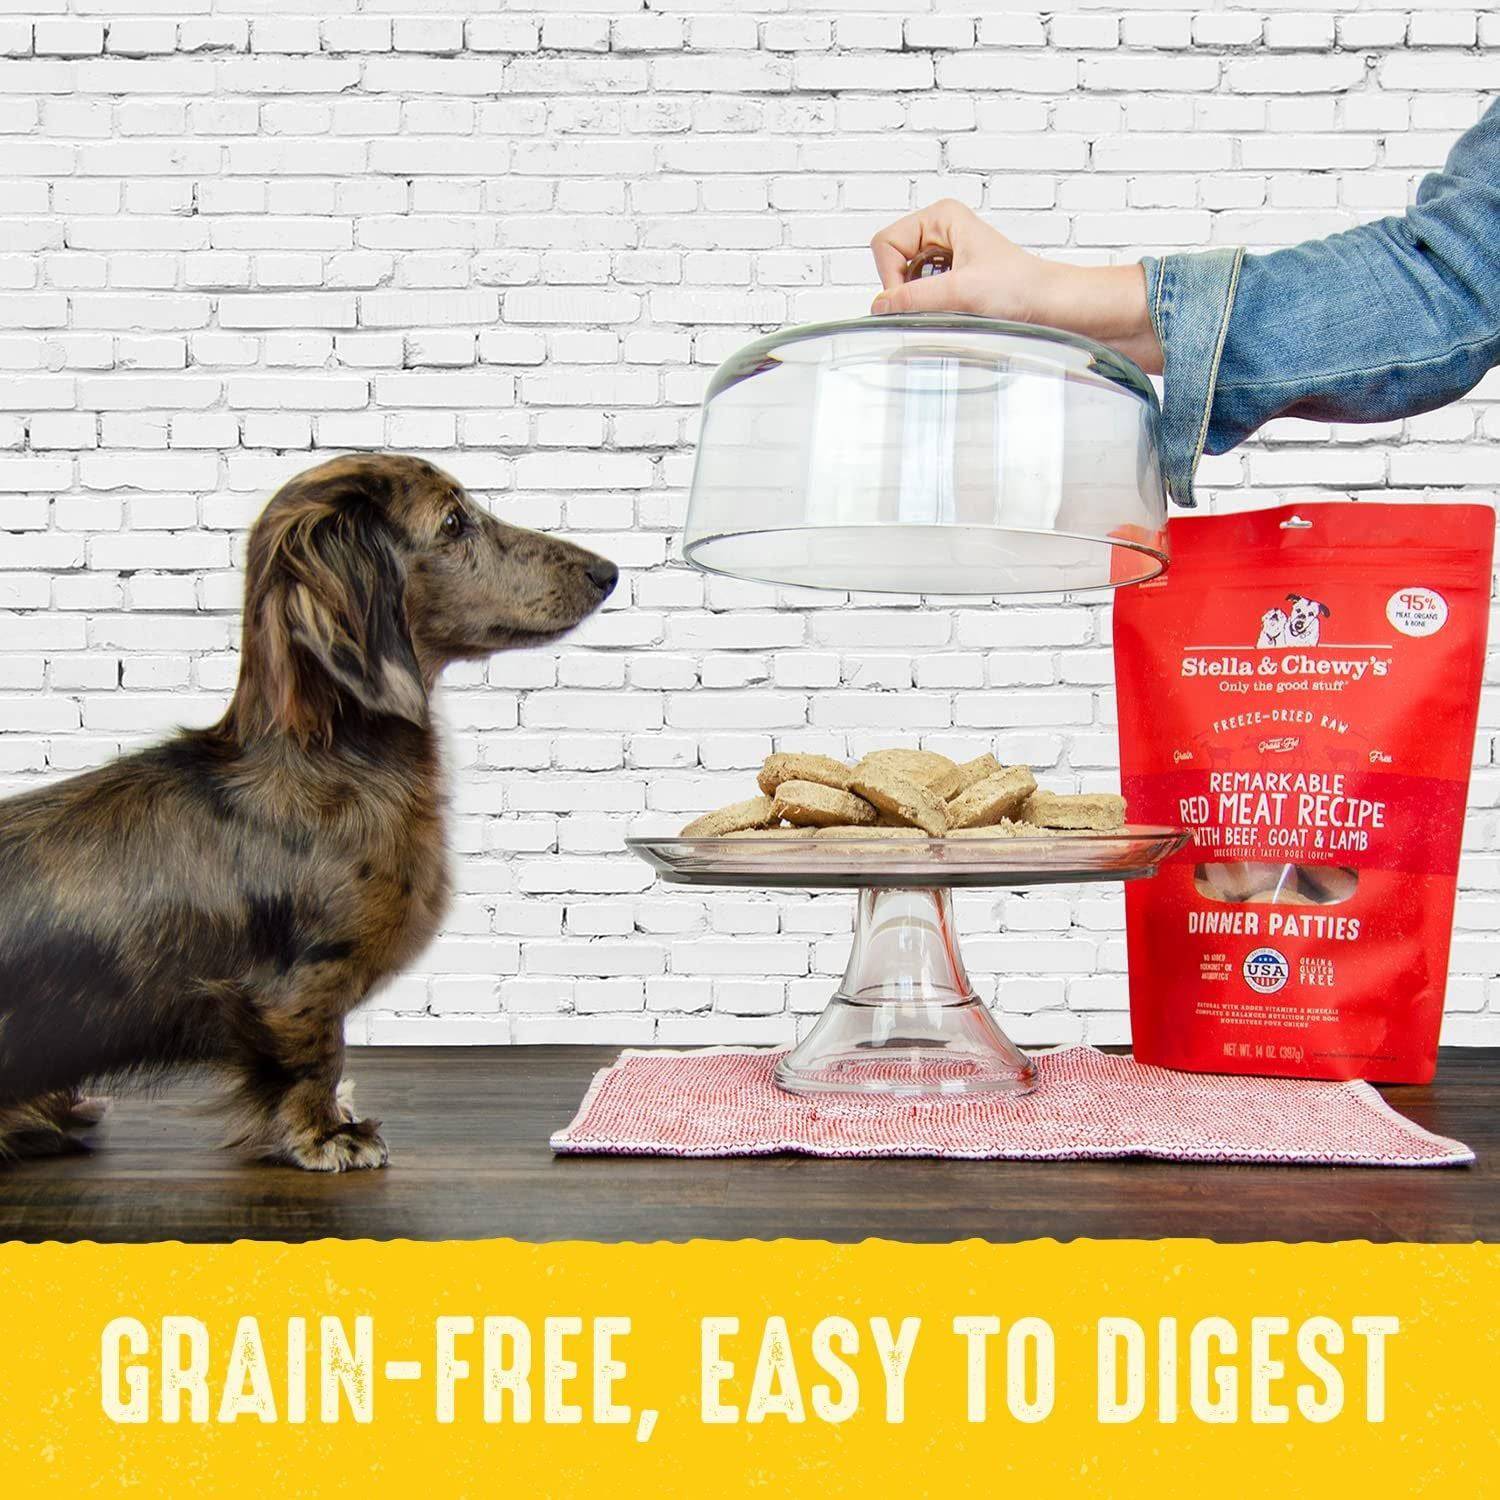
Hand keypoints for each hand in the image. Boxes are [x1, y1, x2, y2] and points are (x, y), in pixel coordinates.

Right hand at [870, 199, 1056, 322]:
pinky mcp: (950, 276)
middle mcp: (939, 230)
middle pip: (891, 261)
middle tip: (935, 302)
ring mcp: (944, 253)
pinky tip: (952, 309)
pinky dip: (928, 306)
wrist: (1049, 305)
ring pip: (903, 280)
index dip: (891, 276)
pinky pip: (919, 292)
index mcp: (940, 216)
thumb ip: (915, 298)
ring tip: (949, 305)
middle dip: (905, 289)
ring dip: (919, 299)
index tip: (914, 299)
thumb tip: (879, 305)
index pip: (885, 244)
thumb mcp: (961, 292)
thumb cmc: (1020, 287)